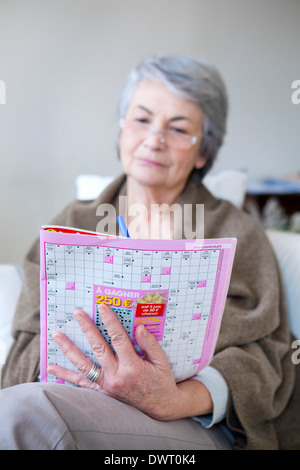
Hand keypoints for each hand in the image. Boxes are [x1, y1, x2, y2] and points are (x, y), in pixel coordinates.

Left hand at [48, 304, 212, 419]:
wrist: (160, 408)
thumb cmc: (162, 382)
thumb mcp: (162, 362)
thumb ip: (150, 344)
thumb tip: (139, 328)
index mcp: (133, 366)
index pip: (118, 338)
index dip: (109, 321)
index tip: (102, 306)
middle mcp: (116, 376)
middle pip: (98, 348)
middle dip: (86, 328)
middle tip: (77, 312)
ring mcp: (106, 385)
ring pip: (84, 365)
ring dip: (69, 348)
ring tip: (57, 334)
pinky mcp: (101, 392)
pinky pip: (80, 383)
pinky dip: (65, 376)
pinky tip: (52, 368)